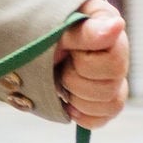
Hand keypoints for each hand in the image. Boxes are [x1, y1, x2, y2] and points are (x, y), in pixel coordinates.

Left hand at [53, 0, 128, 128]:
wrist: (25, 44)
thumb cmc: (41, 31)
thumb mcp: (58, 27)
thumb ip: (86, 31)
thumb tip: (117, 25)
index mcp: (110, 28)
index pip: (114, 62)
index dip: (85, 64)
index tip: (67, 51)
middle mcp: (117, 52)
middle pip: (111, 87)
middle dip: (76, 82)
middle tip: (59, 67)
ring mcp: (112, 76)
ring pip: (111, 105)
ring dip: (78, 99)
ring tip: (61, 83)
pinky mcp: (102, 98)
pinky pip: (104, 117)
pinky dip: (83, 116)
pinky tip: (68, 105)